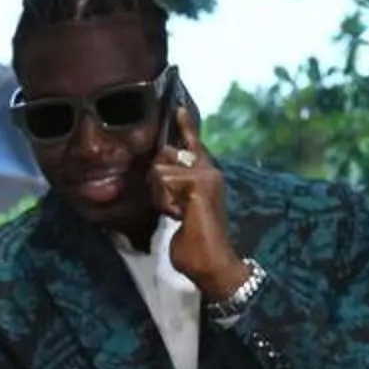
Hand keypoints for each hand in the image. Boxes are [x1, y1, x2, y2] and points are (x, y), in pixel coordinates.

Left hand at [152, 103, 248, 299]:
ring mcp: (206, 174)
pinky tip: (181, 215)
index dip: (184, 125)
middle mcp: (208, 169)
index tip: (177, 107)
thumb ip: (172, 188)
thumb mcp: (179, 209)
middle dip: (156, 183)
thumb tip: (159, 170)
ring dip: (160, 197)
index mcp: (205, 174)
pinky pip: (164, 180)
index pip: (191, 144)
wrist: (213, 262)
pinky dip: (165, 201)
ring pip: (159, 169)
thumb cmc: (195, 242)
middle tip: (173, 209)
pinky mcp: (198, 182)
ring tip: (179, 214)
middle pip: (163, 155)